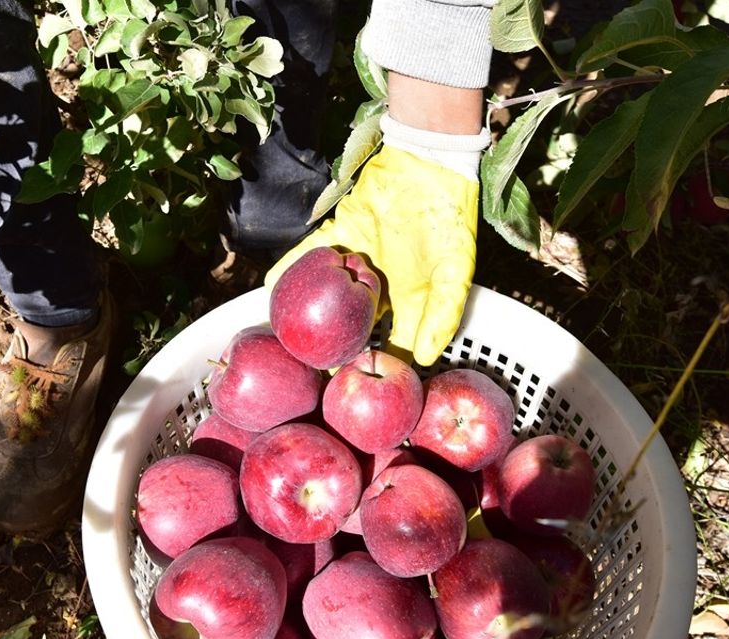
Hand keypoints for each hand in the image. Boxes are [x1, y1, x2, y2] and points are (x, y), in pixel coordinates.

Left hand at [266, 143, 478, 365]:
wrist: (429, 165)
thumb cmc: (449, 219)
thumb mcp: (456, 270)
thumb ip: (443, 313)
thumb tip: (425, 357)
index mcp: (410, 300)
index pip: (393, 342)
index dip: (379, 364)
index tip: (359, 383)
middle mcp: (381, 286)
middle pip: (356, 324)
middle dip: (337, 346)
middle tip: (314, 369)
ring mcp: (358, 261)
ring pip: (331, 294)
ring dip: (310, 313)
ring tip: (288, 336)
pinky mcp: (341, 235)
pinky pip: (312, 254)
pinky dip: (292, 267)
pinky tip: (272, 286)